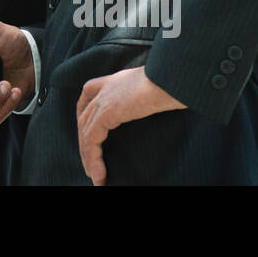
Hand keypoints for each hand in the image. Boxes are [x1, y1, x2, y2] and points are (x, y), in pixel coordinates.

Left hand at [76, 65, 187, 184]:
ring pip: (86, 133)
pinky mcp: (106, 113)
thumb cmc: (174, 83)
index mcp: (115, 80)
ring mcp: (103, 99)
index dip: (84, 114)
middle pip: (83, 118)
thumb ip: (148, 95)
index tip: (87, 133)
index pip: (88, 94)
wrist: (172, 78)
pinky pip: (92, 140)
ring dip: (89, 158)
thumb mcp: (156, 87)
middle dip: (84, 143)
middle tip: (90, 164)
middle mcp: (105, 87)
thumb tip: (159, 105)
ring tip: (96, 178)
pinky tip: (100, 175)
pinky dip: (93, 159)